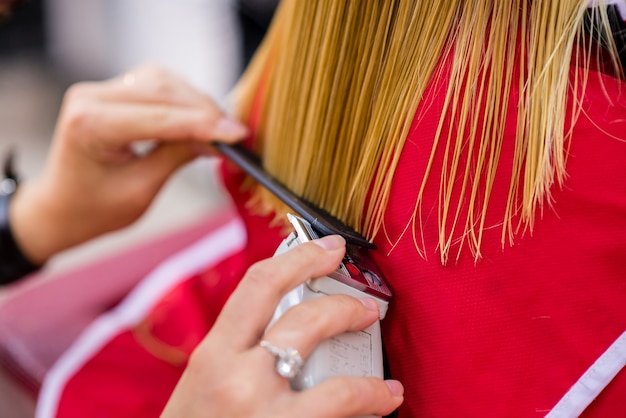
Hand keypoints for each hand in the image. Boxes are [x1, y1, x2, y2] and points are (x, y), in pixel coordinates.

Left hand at [9, 64, 248, 263]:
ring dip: (196, 103)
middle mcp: (91, 97)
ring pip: (164, 81)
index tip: (239, 135)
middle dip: (205, 112)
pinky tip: (198, 120)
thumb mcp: (141, 190)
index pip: (160, 117)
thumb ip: (178, 157)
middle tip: (235, 136)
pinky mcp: (114, 90)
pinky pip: (157, 83)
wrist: (62, 208)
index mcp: (90, 124)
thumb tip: (218, 140)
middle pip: (163, 90)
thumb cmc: (94, 209)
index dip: (205, 125)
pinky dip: (183, 100)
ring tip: (219, 131)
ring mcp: (101, 89)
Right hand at [161, 235, 403, 417]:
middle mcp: (238, 382)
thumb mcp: (204, 380)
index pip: (261, 285)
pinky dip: (366, 411)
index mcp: (214, 356)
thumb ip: (238, 349)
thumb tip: (286, 321)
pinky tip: (379, 408)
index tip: (329, 248)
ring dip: (369, 379)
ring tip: (385, 382)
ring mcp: (267, 417)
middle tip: (365, 307)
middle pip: (307, 323)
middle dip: (345, 308)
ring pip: (338, 389)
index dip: (302, 258)